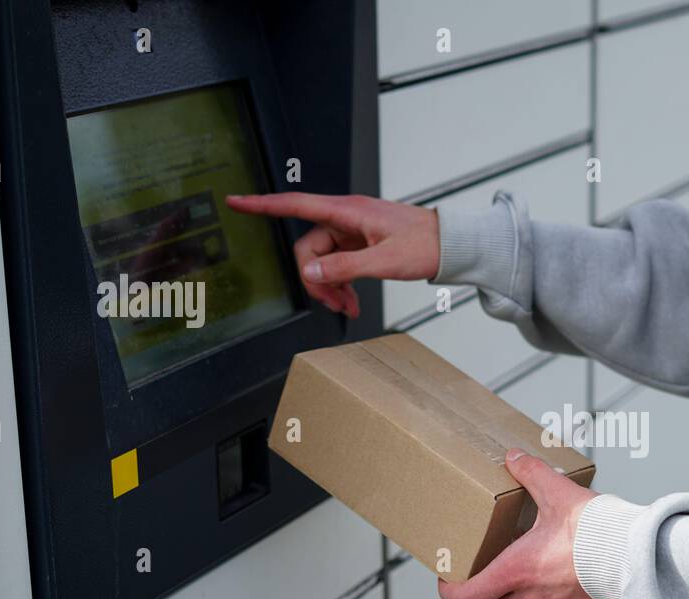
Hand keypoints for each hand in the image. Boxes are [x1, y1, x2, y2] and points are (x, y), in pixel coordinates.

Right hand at [225, 192, 438, 318]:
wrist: (452, 245)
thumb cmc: (427, 244)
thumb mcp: (385, 261)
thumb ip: (345, 267)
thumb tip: (311, 272)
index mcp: (348, 212)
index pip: (295, 204)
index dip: (263, 205)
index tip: (236, 202)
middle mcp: (346, 218)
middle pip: (309, 247)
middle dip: (316, 279)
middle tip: (335, 303)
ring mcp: (353, 232)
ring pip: (324, 260)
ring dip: (331, 286)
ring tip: (349, 307)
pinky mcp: (361, 244)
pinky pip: (339, 264)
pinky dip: (342, 284)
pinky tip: (353, 301)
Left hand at [438, 449, 614, 598]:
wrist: (639, 556)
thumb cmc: (597, 529)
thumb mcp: (559, 493)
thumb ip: (532, 474)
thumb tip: (514, 457)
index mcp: (517, 570)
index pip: (466, 598)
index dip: (450, 591)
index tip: (449, 579)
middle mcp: (533, 597)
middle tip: (490, 578)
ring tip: (528, 580)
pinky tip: (565, 581)